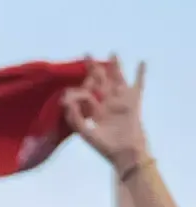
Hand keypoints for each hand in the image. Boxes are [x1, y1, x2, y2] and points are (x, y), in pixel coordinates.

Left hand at [62, 56, 149, 172]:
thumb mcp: (85, 133)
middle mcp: (106, 103)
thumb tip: (65, 102)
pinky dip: (140, 74)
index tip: (66, 95)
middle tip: (87, 54)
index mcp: (93, 110)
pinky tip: (141, 62)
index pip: (84, 94)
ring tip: (112, 53)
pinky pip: (138, 85)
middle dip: (93, 69)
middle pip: (99, 81)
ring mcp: (120, 102)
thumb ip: (74, 118)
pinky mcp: (134, 102)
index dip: (75, 92)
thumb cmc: (105, 147)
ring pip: (117, 79)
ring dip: (114, 66)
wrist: (125, 153)